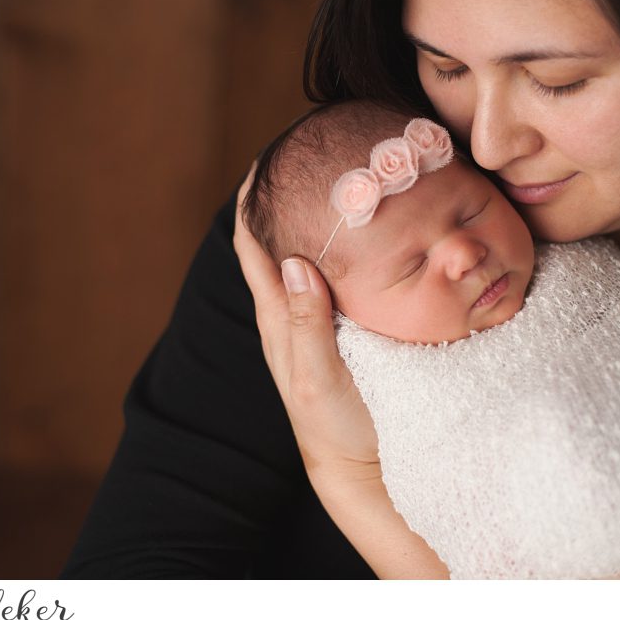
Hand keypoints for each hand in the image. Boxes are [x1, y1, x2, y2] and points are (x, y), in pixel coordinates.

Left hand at [234, 166, 447, 577]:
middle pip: (275, 239)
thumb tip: (293, 261)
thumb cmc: (335, 426)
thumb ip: (305, 323)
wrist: (363, 467)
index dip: (251, 199)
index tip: (267, 155)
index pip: (251, 244)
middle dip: (283, 196)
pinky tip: (368, 234)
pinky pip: (334, 277)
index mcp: (277, 316)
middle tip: (310, 152)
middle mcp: (290, 311)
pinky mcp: (341, 330)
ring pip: (305, 254)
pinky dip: (342, 247)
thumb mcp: (317, 376)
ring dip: (313, 217)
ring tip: (340, 179)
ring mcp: (314, 320)